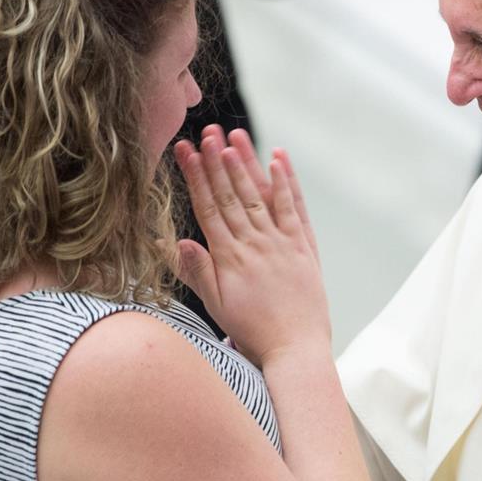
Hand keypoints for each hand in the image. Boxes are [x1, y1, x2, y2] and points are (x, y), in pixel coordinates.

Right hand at [174, 133, 327, 366]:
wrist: (296, 349)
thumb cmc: (253, 331)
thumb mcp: (217, 307)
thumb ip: (198, 273)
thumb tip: (177, 242)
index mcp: (230, 257)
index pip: (208, 207)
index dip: (196, 176)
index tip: (185, 150)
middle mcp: (255, 244)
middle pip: (232, 195)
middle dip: (216, 161)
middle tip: (206, 131)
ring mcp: (281, 242)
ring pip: (260, 196)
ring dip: (246, 164)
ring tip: (233, 137)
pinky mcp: (304, 246)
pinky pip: (294, 209)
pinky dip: (286, 183)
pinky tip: (278, 159)